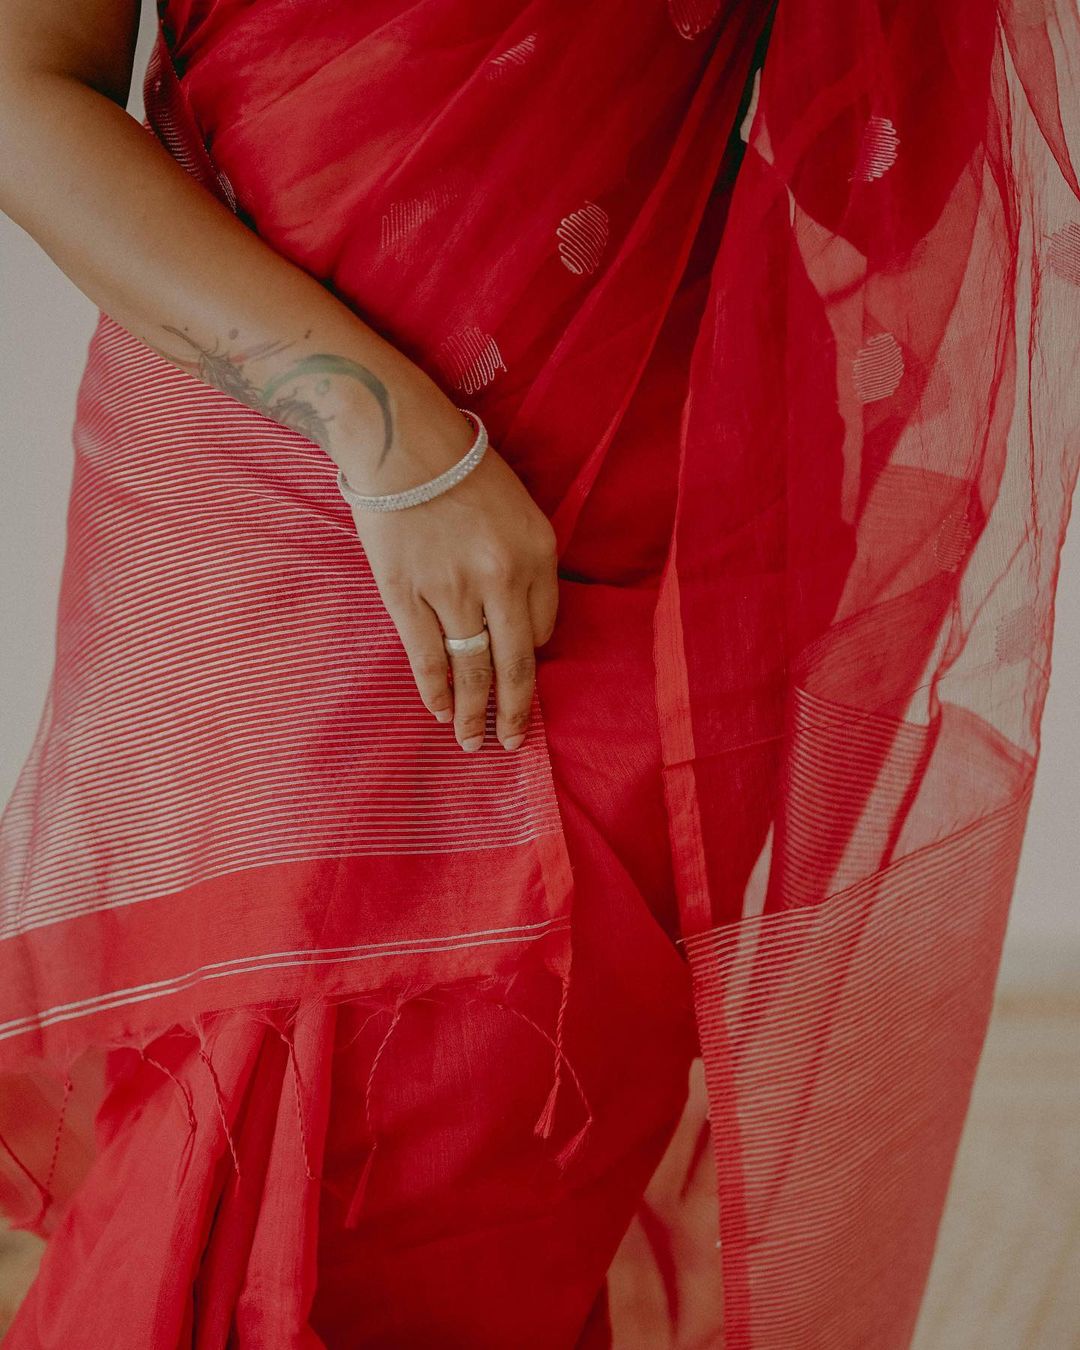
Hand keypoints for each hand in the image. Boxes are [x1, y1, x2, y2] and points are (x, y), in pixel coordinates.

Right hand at [346, 420, 559, 752]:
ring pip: (471, 668)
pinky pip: (426, 657)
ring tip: (473, 742)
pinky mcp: (406, 593)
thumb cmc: (460, 467)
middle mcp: (501, 576)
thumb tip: (517, 624)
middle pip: (515, 663)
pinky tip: (440, 712)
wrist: (399, 438)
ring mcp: (452, 588)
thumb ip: (524, 562)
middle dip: (515, 711)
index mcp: (537, 552)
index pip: (542, 628)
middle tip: (512, 742)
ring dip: (473, 712)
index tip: (518, 671)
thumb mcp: (517, 507)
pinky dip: (435, 691)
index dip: (529, 655)